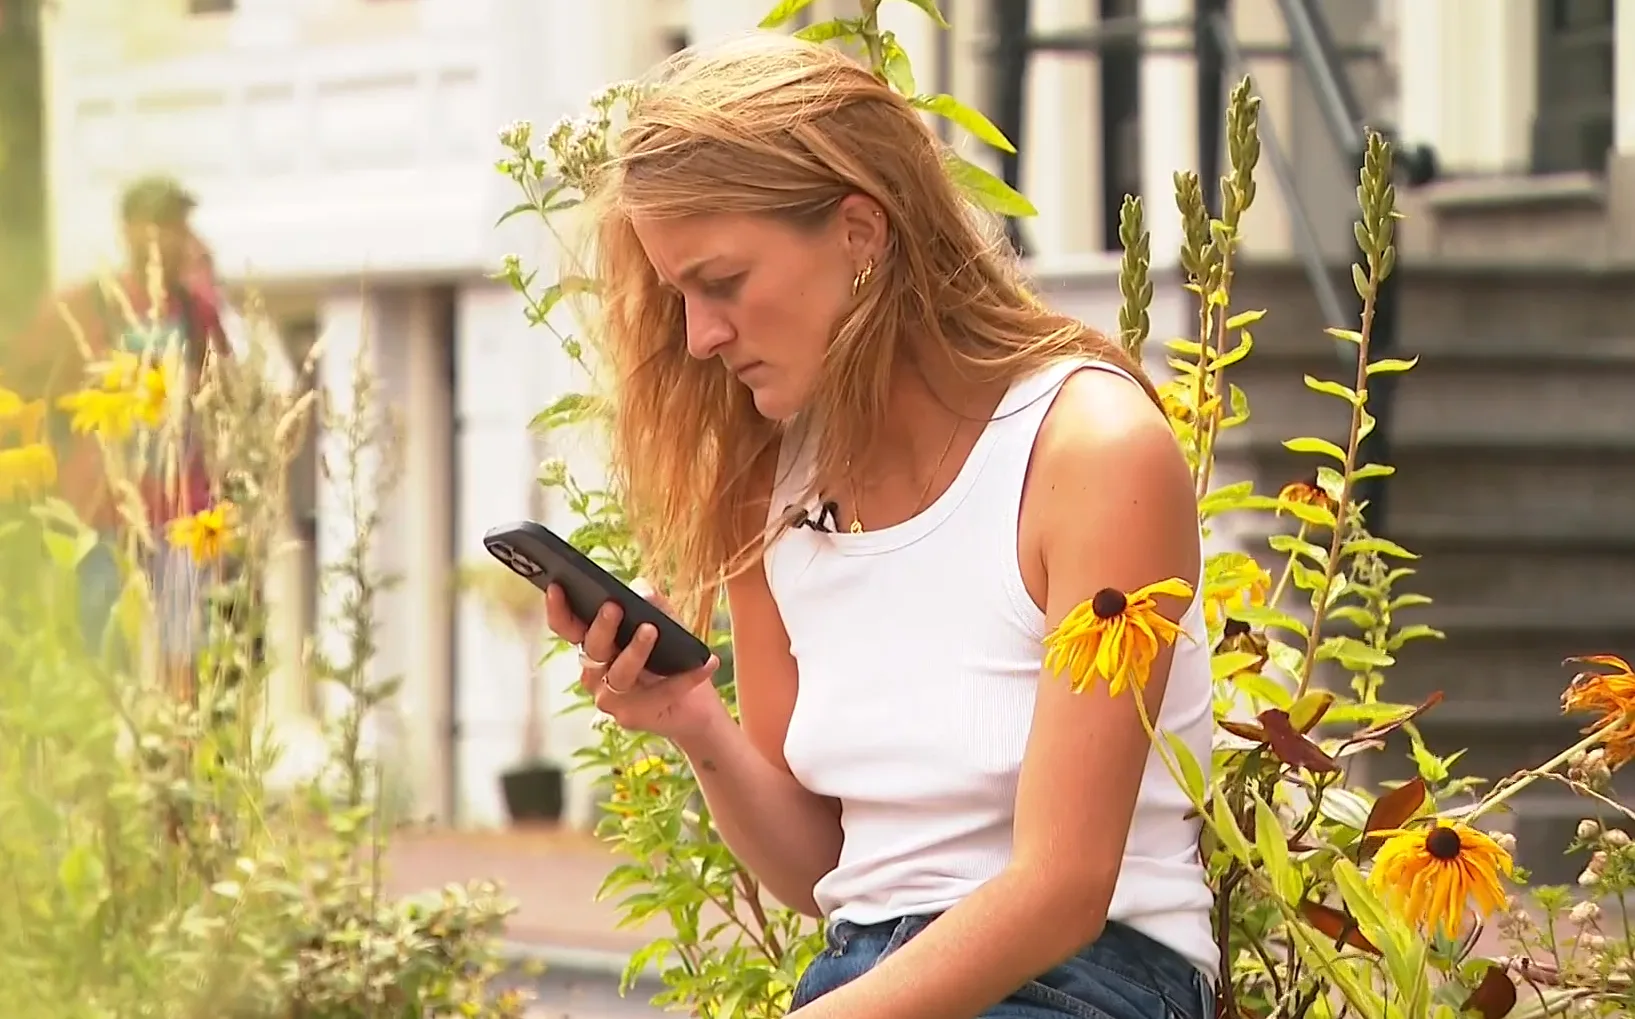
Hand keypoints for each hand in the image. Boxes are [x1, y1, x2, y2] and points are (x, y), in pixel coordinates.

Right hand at [544, 580, 725, 742]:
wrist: (696, 707)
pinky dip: (686, 677)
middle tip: (614, 608)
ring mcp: (611, 698)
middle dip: (602, 628)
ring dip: (636, 651)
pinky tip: (707, 662)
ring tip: (652, 630)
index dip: (559, 609)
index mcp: (596, 648)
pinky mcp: (633, 716)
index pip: (569, 628)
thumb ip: (655, 604)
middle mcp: (596, 674)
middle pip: (592, 648)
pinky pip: (660, 693)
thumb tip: (641, 589)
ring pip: (620, 673)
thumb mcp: (668, 625)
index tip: (556, 586)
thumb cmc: (673, 661)